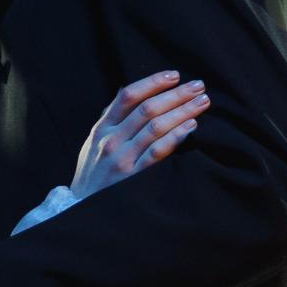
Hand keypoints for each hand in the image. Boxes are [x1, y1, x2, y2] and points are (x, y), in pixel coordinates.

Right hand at [71, 70, 207, 197]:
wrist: (84, 210)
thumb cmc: (92, 173)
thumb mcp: (93, 143)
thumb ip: (110, 119)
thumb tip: (127, 92)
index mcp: (102, 128)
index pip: (128, 96)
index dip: (153, 82)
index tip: (174, 75)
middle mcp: (111, 140)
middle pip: (147, 109)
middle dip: (176, 94)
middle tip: (198, 86)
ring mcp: (122, 159)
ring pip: (156, 127)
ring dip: (182, 111)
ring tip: (202, 102)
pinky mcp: (134, 178)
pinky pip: (158, 152)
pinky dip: (176, 136)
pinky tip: (191, 126)